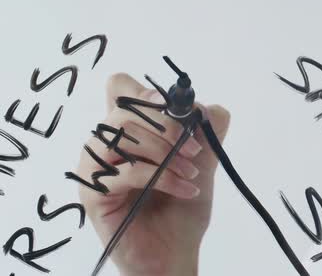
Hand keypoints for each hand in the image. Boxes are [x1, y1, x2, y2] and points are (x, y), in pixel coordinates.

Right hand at [76, 73, 230, 275]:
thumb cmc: (181, 210)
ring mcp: (95, 168)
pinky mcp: (93, 193)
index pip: (120, 88)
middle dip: (168, 127)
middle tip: (194, 151)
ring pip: (122, 135)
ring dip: (166, 153)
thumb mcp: (201, 165)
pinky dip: (163, 178)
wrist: (174, 254)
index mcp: (127, 131)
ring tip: (191, 175)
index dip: (146, 92)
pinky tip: (184, 190)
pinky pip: (127, 171)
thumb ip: (206, 133)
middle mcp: (105, 144)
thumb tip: (208, 107)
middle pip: (124, 108)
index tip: (177, 110)